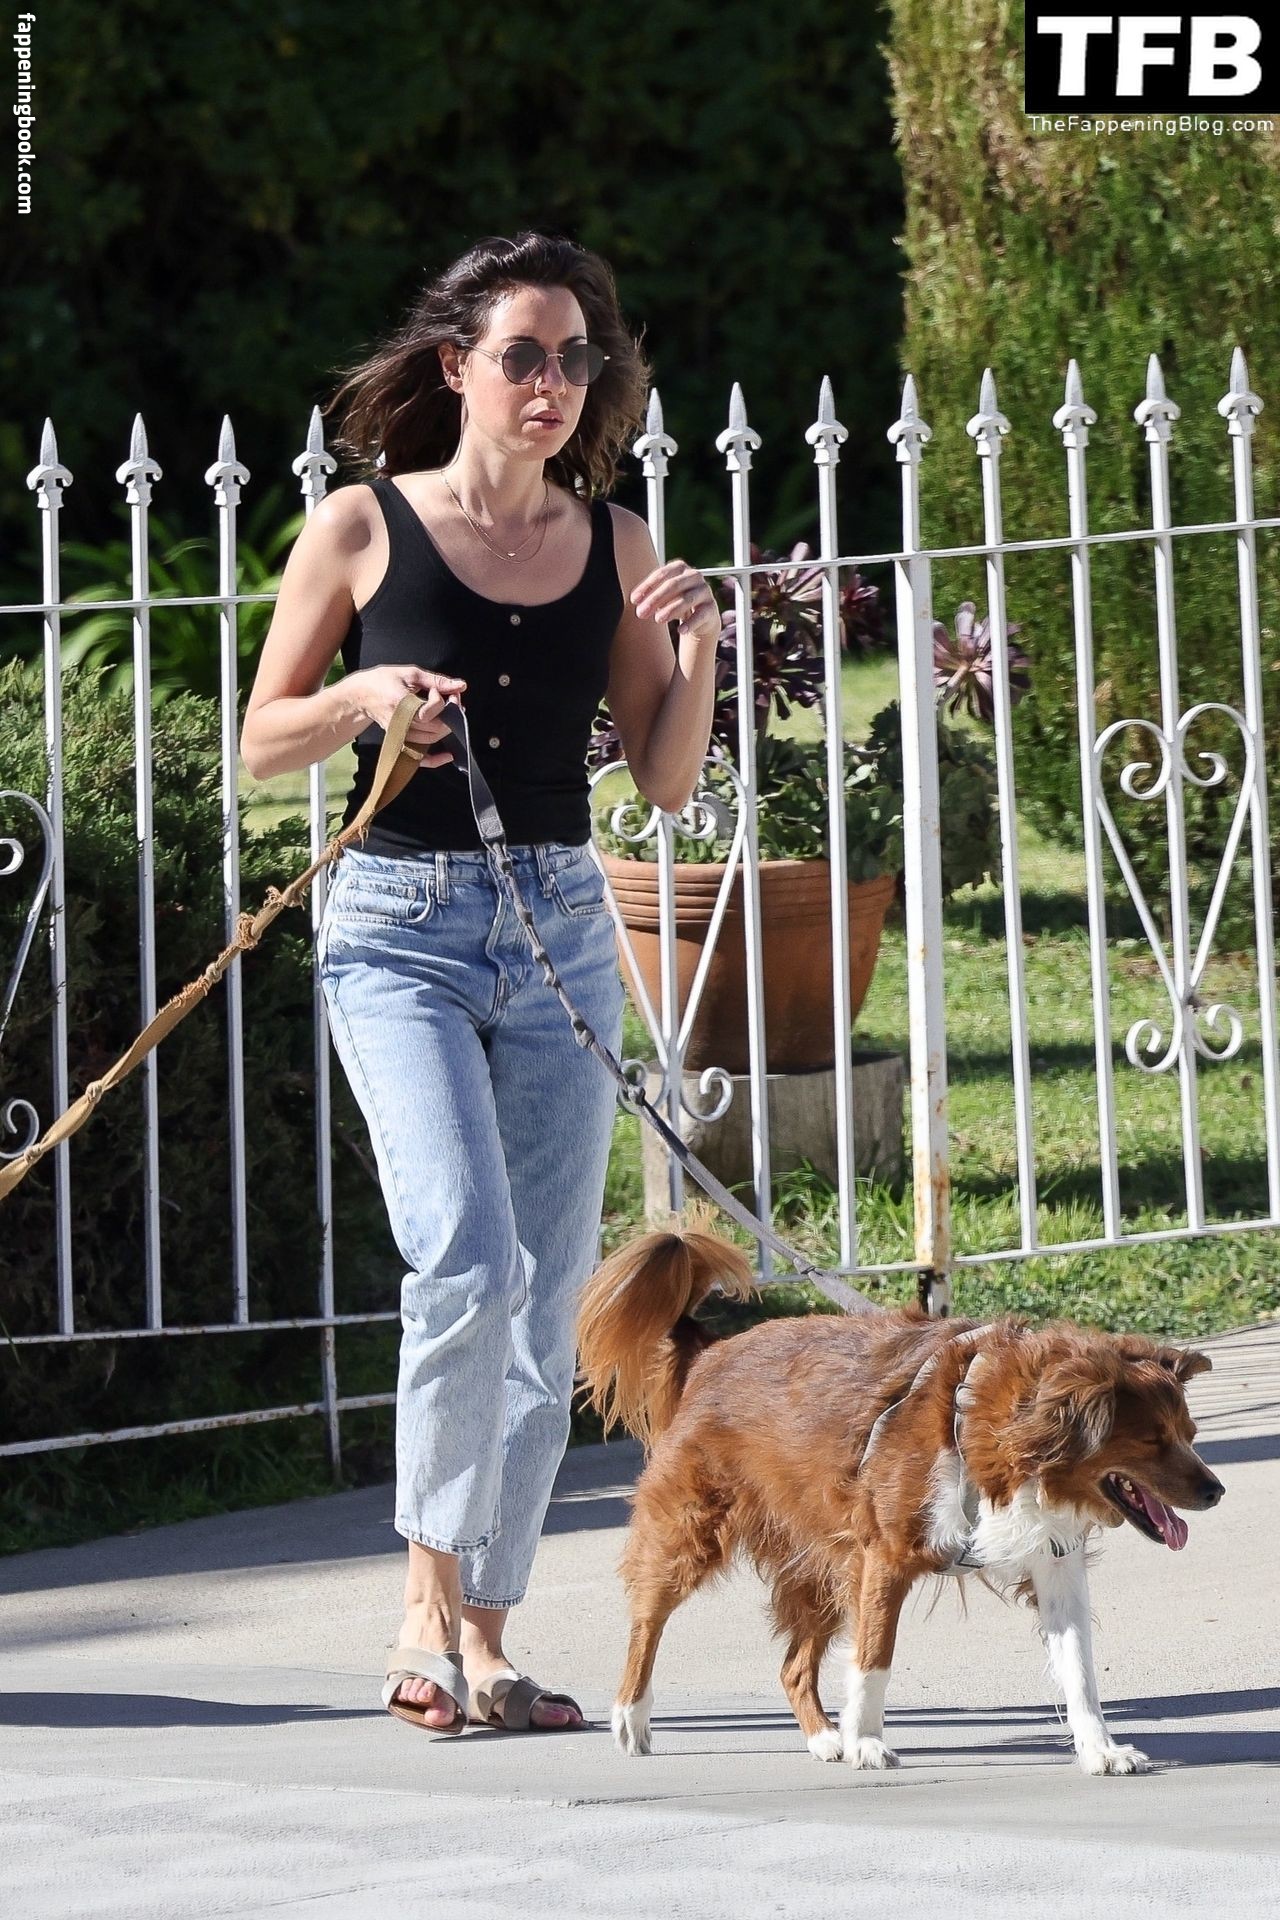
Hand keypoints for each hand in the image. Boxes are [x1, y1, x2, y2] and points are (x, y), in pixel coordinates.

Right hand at [352, 665, 466, 769]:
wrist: (362, 695)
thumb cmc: (384, 681)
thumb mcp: (410, 674)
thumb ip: (436, 681)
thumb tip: (461, 686)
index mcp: (401, 705)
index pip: (430, 712)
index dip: (441, 700)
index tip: (438, 690)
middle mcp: (400, 724)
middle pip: (434, 728)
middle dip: (450, 714)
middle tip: (451, 699)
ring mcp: (400, 736)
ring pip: (431, 739)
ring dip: (446, 728)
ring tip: (448, 712)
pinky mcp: (400, 742)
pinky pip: (419, 758)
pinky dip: (434, 760)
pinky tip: (448, 755)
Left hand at [630, 559, 721, 646]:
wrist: (701, 616)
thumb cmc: (676, 601)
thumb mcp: (663, 595)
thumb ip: (650, 595)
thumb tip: (636, 601)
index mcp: (680, 568)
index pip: (662, 574)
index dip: (647, 587)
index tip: (634, 600)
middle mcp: (694, 576)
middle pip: (674, 585)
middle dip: (655, 599)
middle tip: (641, 613)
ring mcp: (705, 591)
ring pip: (687, 598)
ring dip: (670, 609)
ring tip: (657, 620)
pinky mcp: (711, 608)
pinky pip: (701, 615)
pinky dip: (690, 623)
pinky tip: (680, 630)